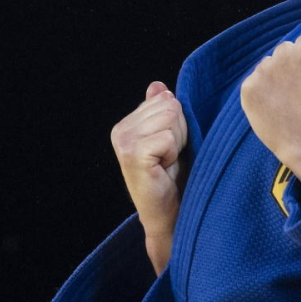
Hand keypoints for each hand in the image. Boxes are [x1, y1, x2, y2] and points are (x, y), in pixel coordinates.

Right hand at [110, 81, 187, 273]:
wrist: (168, 215)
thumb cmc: (173, 180)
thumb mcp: (172, 139)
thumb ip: (162, 112)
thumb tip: (157, 86)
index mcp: (127, 124)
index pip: (166, 98)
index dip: (178, 124)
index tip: (170, 149)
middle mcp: (120, 130)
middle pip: (170, 105)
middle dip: (180, 131)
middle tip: (170, 157)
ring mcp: (123, 141)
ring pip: (170, 118)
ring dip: (178, 142)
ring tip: (167, 163)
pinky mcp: (132, 154)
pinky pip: (168, 137)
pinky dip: (173, 154)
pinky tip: (164, 169)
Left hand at [239, 22, 300, 198]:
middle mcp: (284, 53)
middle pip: (286, 51)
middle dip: (293, 66)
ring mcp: (264, 71)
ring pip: (269, 65)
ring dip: (277, 78)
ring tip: (291, 101)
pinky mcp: (249, 89)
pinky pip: (255, 82)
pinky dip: (263, 93)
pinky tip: (277, 107)